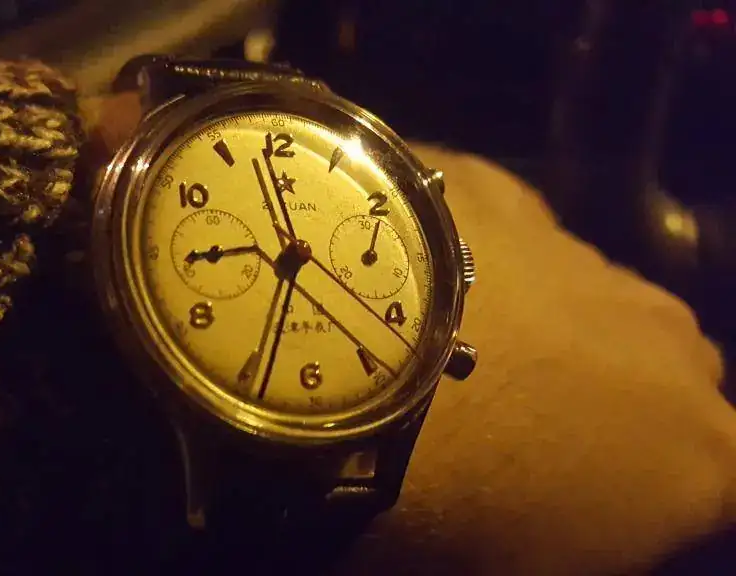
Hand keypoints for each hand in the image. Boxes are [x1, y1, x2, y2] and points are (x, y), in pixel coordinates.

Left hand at [89, 94, 735, 575]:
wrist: (339, 366)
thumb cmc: (440, 512)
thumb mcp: (514, 569)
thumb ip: (565, 541)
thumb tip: (539, 513)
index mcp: (700, 457)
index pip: (712, 485)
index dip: (650, 500)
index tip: (580, 508)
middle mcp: (670, 345)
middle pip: (658, 387)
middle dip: (600, 412)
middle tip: (500, 441)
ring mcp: (587, 258)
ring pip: (586, 306)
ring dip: (538, 336)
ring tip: (436, 366)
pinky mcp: (502, 195)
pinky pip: (505, 243)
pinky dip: (472, 270)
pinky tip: (402, 295)